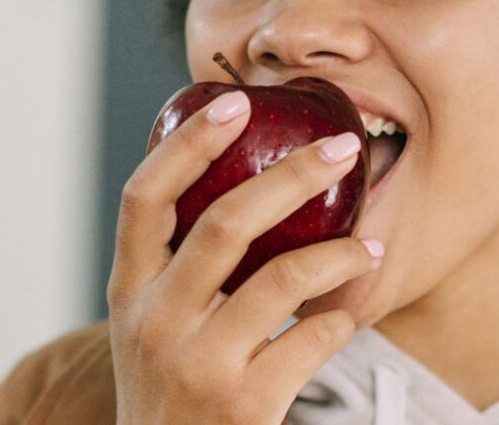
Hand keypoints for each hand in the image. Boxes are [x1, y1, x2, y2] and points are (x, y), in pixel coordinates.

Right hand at [107, 91, 380, 423]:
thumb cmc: (172, 386)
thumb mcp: (153, 324)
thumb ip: (183, 266)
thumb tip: (253, 185)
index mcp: (129, 290)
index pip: (144, 198)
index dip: (188, 145)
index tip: (236, 103)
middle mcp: (155, 321)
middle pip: (225, 222)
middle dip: (293, 174)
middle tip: (344, 146)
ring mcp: (198, 363)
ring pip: (283, 277)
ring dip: (339, 252)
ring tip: (369, 246)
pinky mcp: (244, 404)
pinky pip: (313, 337)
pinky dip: (340, 317)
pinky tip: (345, 313)